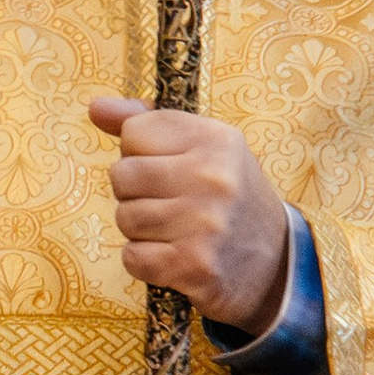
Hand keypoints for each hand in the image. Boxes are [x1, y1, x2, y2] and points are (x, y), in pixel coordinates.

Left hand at [90, 97, 291, 332]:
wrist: (277, 263)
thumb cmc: (229, 197)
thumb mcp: (204, 148)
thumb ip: (148, 123)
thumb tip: (96, 108)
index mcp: (216, 139)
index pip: (135, 131)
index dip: (140, 152)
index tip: (169, 168)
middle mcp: (213, 177)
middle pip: (122, 174)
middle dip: (134, 192)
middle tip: (168, 203)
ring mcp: (205, 224)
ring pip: (124, 217)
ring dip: (140, 229)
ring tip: (174, 230)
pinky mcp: (194, 266)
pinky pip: (132, 257)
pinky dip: (145, 261)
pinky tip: (173, 256)